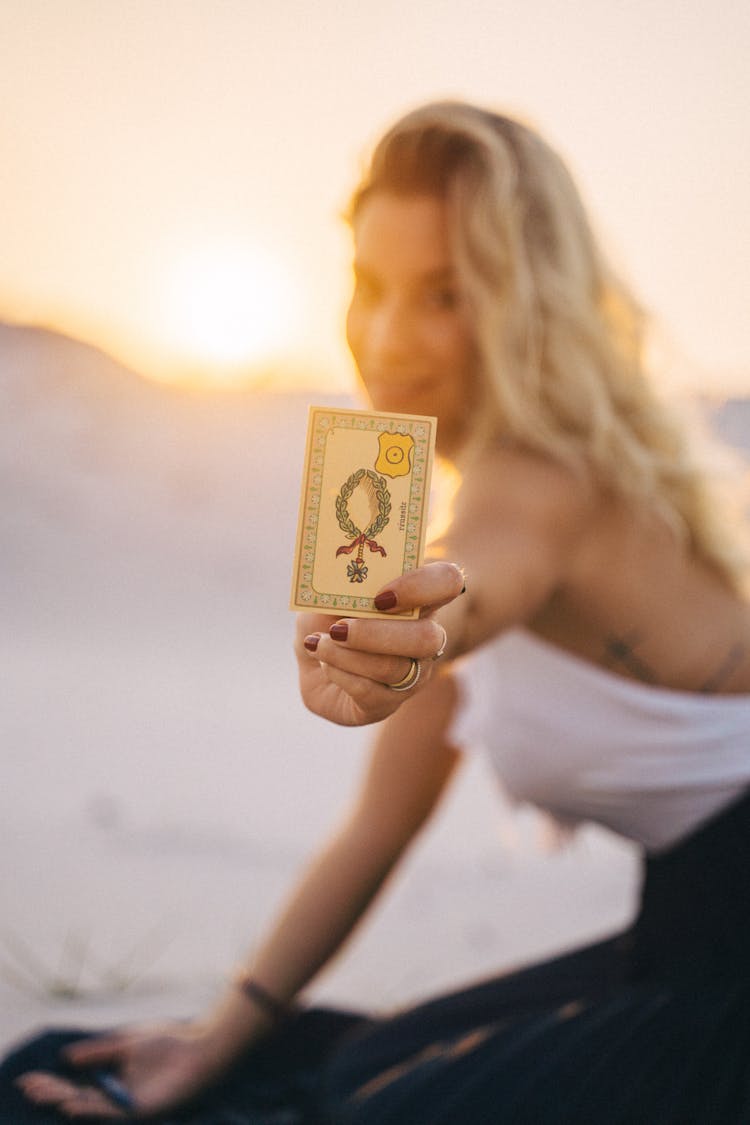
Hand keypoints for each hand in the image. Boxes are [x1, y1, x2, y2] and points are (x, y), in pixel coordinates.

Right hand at [16, 1020, 231, 1118]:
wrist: (202, 1046)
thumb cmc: (170, 1042)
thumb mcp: (127, 1043)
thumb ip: (99, 1052)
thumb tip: (66, 1057)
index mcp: (114, 1081)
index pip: (76, 1088)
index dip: (53, 1085)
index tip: (29, 1080)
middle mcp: (118, 1097)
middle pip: (79, 1100)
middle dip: (54, 1095)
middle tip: (31, 1089)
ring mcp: (130, 1105)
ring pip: (92, 1110)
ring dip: (67, 1104)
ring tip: (46, 1097)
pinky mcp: (144, 1111)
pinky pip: (114, 1114)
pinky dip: (93, 1111)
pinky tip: (75, 1106)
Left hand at [296, 561, 463, 726]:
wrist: (311, 660)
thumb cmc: (327, 616)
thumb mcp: (329, 592)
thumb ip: (339, 587)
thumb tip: (335, 589)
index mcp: (421, 598)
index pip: (448, 582)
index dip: (421, 587)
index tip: (380, 597)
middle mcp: (426, 638)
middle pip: (426, 638)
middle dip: (376, 634)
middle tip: (338, 628)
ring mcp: (412, 675)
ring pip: (393, 668)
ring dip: (348, 655)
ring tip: (318, 644)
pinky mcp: (387, 703)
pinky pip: (370, 693)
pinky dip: (340, 674)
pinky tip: (323, 663)